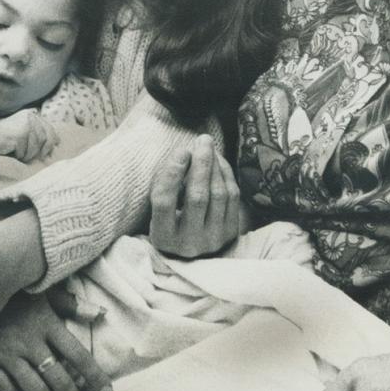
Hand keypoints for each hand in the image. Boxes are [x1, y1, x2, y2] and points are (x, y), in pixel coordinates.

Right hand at [0, 109, 57, 162]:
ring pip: (35, 148)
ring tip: (18, 154)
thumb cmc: (6, 137)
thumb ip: (39, 135)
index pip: (49, 129)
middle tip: (32, 157)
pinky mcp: (19, 135)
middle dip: (40, 152)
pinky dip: (19, 155)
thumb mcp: (24, 132)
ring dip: (27, 155)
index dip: (53, 141)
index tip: (51, 152)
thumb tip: (58, 144)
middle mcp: (30, 118)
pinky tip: (11, 151)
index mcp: (32, 115)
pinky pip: (24, 152)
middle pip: (45, 140)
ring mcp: (25, 125)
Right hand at [0, 290, 112, 390]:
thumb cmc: (17, 292)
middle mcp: (28, 341)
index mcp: (46, 323)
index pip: (77, 355)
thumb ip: (73, 305)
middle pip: (57, 377)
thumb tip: (102, 314)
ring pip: (34, 389)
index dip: (95, 376)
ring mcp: (7, 354)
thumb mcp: (46, 292)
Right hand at [147, 135, 243, 257]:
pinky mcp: (231, 233)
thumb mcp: (156, 208)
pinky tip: (218, 160)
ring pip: (218, 194)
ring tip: (208, 147)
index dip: (172, 173)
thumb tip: (185, 153)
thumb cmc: (170, 221)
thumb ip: (164, 182)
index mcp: (163, 237)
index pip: (164, 202)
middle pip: (197, 196)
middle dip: (201, 163)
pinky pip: (233, 196)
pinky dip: (225, 173)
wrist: (193, 251)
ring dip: (215, 165)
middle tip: (202, 140)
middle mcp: (189, 243)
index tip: (181, 150)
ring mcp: (213, 240)